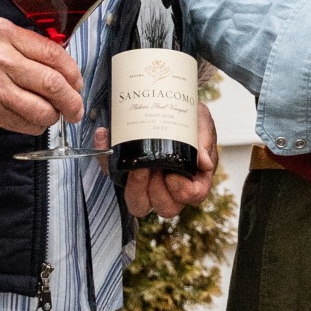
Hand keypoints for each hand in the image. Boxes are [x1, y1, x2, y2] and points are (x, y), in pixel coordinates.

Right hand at [0, 19, 84, 133]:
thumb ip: (24, 42)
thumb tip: (58, 62)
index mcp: (4, 35)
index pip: (54, 55)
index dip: (73, 72)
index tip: (78, 82)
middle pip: (52, 84)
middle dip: (72, 100)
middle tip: (76, 107)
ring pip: (40, 110)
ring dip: (54, 116)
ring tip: (54, 115)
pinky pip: (21, 124)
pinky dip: (33, 125)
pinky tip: (32, 120)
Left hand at [100, 103, 219, 219]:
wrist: (168, 101)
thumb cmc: (189, 118)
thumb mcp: (201, 122)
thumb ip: (204, 139)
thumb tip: (206, 163)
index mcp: (194, 176)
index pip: (194, 196)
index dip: (183, 192)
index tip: (172, 176)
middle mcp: (172, 186)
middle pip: (166, 208)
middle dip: (156, 192)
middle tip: (150, 169)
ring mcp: (148, 182)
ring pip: (139, 204)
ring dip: (135, 188)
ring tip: (136, 165)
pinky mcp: (125, 171)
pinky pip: (112, 172)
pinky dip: (106, 157)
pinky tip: (103, 135)